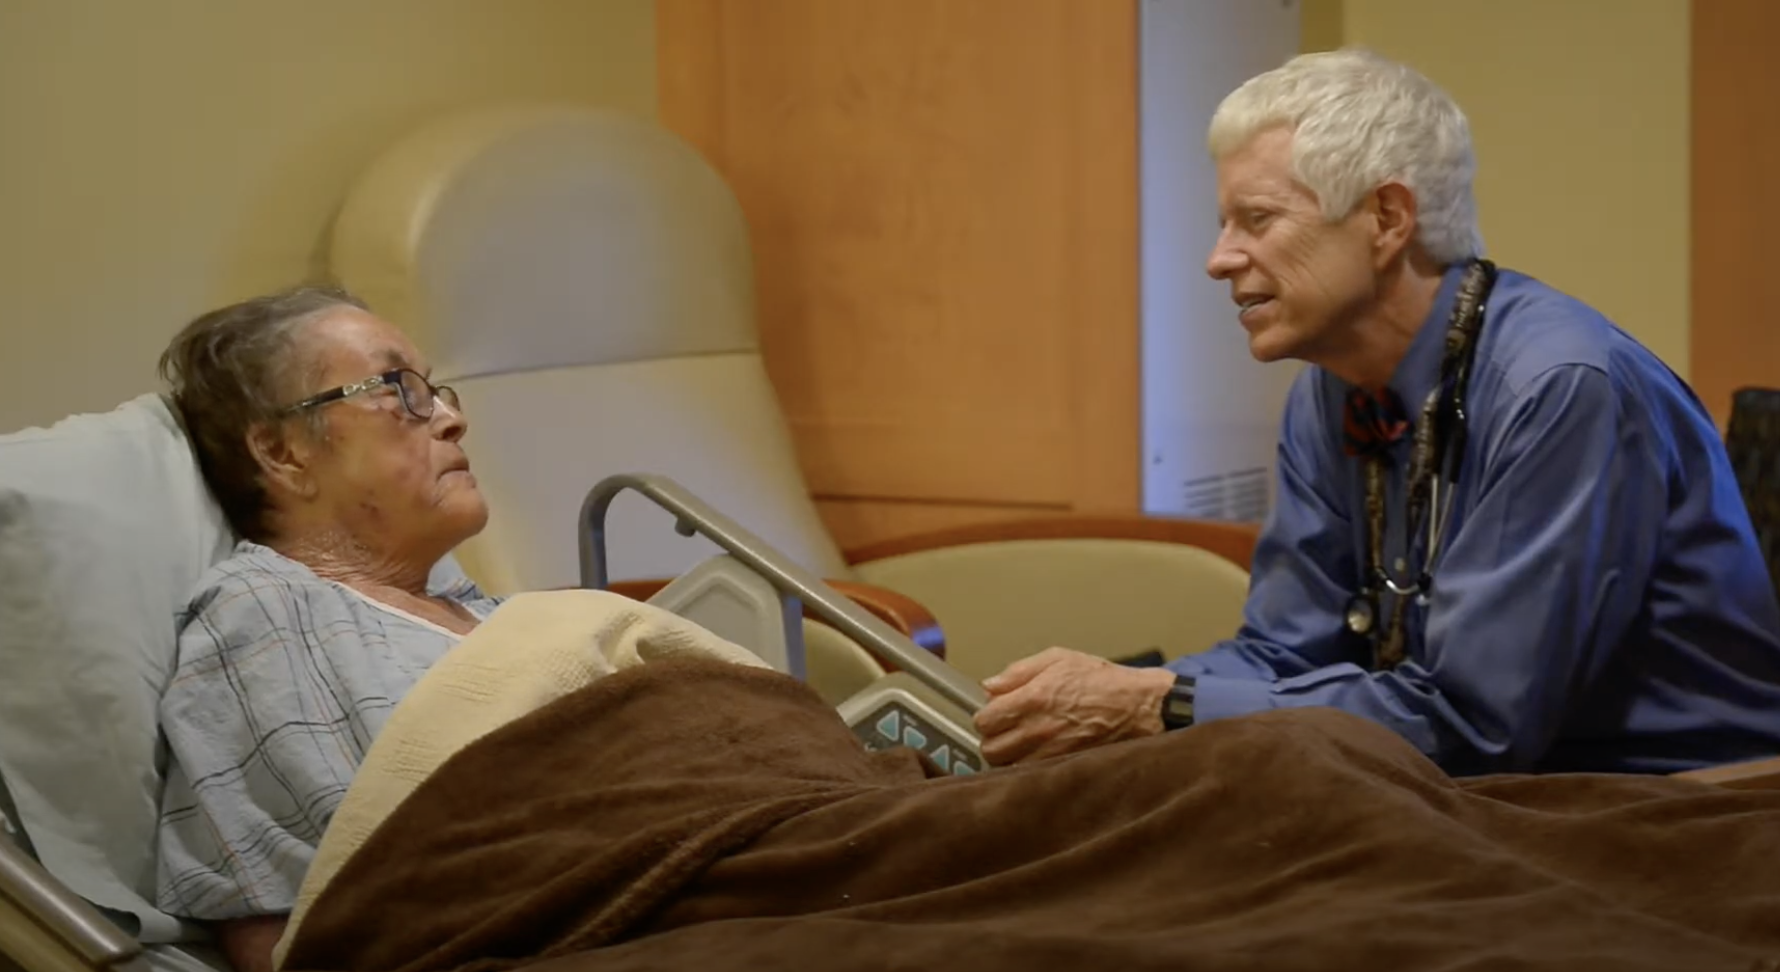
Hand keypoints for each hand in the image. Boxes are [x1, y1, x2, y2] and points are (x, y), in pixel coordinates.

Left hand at [972, 647, 1176, 766]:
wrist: (1138, 707)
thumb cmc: (1101, 681)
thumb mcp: (1058, 659)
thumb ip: (1018, 672)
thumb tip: (990, 686)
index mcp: (1032, 698)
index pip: (984, 721)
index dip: (986, 718)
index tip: (995, 715)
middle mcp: (1038, 729)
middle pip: (990, 750)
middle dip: (993, 740)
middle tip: (1006, 732)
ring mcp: (1051, 753)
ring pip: (1007, 767)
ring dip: (1009, 757)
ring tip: (1021, 746)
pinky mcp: (1064, 768)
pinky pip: (1031, 776)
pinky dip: (1028, 769)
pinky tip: (1038, 756)